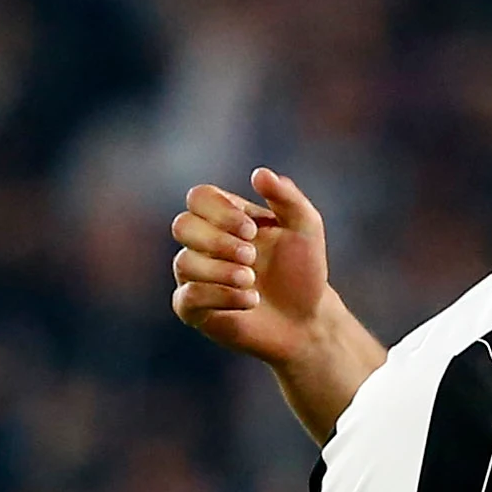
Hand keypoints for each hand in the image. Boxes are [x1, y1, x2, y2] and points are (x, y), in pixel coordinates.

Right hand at [171, 167, 339, 366]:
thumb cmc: (303, 269)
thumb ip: (286, 197)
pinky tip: (250, 300)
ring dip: (220, 271)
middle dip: (217, 240)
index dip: (220, 210)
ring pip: (184, 262)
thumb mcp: (305, 227)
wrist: (308, 318)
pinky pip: (187, 298)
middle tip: (251, 256)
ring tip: (251, 280)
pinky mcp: (194, 309)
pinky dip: (220, 296)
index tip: (252, 230)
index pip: (199, 198)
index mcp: (224, 217)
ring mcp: (195, 276)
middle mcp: (202, 243)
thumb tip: (259, 173)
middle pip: (183, 225)